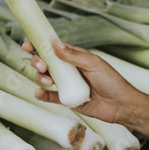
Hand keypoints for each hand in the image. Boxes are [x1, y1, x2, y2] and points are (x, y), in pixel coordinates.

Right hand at [23, 39, 140, 123]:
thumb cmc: (112, 81)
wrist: (120, 105)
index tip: (28, 44)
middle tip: (42, 66)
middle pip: (46, 62)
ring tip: (48, 81)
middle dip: (38, 62)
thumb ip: (74, 55)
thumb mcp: (94, 64)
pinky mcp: (68, 99)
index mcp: (76, 57)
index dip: (40, 45)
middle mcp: (70, 70)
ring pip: (46, 78)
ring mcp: (68, 84)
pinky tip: (39, 93)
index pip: (55, 48)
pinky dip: (42, 94)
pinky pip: (50, 96)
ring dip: (41, 78)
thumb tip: (55, 44)